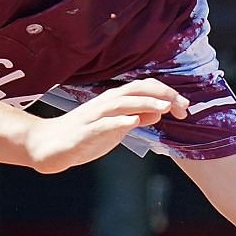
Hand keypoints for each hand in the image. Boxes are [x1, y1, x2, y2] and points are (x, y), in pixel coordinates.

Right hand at [25, 80, 184, 174]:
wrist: (49, 146)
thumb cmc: (84, 136)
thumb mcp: (115, 127)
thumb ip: (135, 118)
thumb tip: (157, 113)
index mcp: (115, 101)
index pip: (145, 89)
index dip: (167, 95)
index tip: (185, 107)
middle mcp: (106, 103)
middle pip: (137, 90)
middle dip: (163, 96)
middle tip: (183, 106)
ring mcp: (95, 116)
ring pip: (122, 103)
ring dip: (145, 103)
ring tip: (165, 108)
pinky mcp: (85, 131)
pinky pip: (103, 123)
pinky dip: (119, 121)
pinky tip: (134, 122)